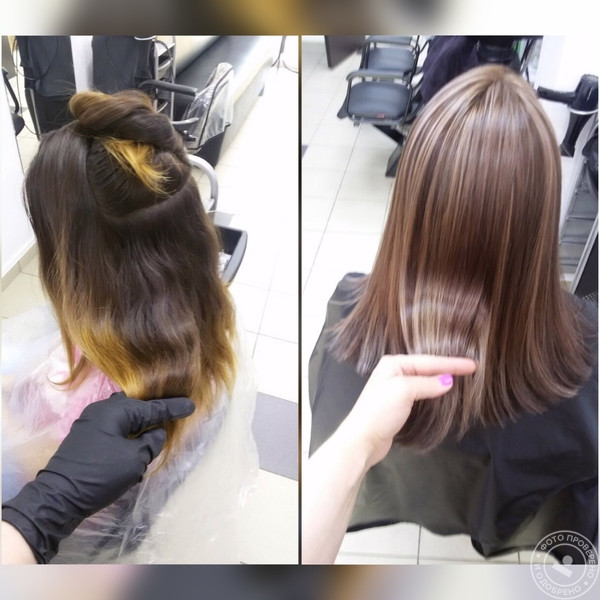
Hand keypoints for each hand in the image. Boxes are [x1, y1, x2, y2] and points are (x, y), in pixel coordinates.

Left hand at [2, 392, 194, 562]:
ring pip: (124, 416)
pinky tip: (137, 437)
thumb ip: (151, 442)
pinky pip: (115, 426)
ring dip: (141, 421)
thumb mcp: (135, 460)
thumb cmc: (100, 476)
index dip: (173, 408)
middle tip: (175, 411)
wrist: (57, 498)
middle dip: (155, 410)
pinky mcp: (86, 436)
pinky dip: (128, 430)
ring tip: (157, 424)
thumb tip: (155, 434)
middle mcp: (102, 410)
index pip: (153, 407)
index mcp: (116, 410)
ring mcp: (91, 422)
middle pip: (137, 405)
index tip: (191, 405)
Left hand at [337, 354, 476, 467]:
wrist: (363, 439)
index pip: (429, 361)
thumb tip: (448, 381)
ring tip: (461, 377)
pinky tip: (443, 392)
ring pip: (424, 380)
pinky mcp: (398, 404)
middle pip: (427, 368)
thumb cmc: (380, 411)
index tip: (473, 365)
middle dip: (448, 368)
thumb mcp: (404, 391)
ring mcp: (395, 388)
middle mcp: (394, 372)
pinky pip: (421, 392)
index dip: (452, 363)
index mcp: (393, 363)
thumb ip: (427, 384)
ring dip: (442, 379)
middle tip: (471, 368)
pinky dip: (434, 391)